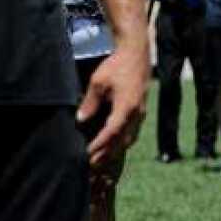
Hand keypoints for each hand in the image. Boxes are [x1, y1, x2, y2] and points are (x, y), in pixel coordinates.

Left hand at [78, 44, 148, 165]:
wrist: (136, 54)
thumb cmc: (116, 66)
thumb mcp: (98, 83)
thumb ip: (90, 103)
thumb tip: (80, 120)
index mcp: (126, 107)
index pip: (112, 132)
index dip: (100, 145)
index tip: (87, 154)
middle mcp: (136, 113)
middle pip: (121, 141)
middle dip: (106, 154)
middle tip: (91, 166)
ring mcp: (140, 113)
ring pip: (128, 139)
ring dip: (114, 151)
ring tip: (99, 161)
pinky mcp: (140, 111)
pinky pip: (131, 132)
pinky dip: (121, 142)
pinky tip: (112, 147)